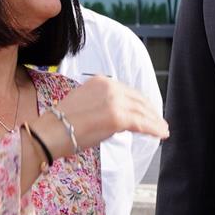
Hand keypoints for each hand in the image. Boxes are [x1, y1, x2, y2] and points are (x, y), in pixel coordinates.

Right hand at [41, 77, 168, 157]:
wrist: (51, 131)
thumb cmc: (61, 123)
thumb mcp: (83, 102)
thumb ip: (101, 103)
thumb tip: (116, 115)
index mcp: (100, 81)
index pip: (127, 91)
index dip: (140, 102)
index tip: (147, 110)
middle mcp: (110, 87)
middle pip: (138, 99)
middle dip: (150, 111)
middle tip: (159, 121)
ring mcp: (115, 101)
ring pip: (142, 112)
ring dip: (155, 122)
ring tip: (162, 129)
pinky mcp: (118, 117)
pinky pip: (142, 123)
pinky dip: (154, 129)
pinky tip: (160, 134)